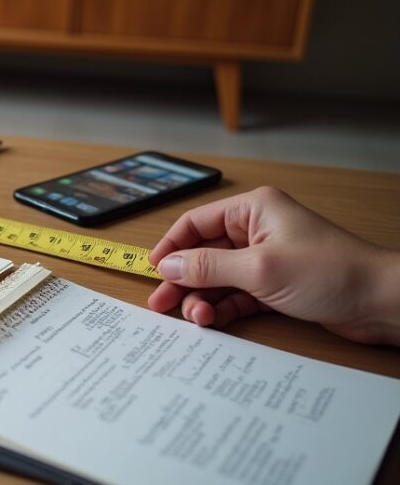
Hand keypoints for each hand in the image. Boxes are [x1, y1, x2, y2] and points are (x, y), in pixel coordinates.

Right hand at [147, 186, 399, 343]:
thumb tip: (167, 266)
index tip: (153, 271)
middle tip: (161, 304)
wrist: (379, 301)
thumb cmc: (330, 272)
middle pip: (204, 253)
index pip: (195, 223)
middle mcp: (257, 230)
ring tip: (195, 319)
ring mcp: (267, 258)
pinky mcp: (276, 284)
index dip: (171, 247)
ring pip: (218, 277)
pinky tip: (213, 321)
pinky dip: (223, 308)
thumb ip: (207, 267)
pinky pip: (237, 294)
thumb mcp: (258, 269)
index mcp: (252, 210)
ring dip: (203, 299)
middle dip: (183, 279)